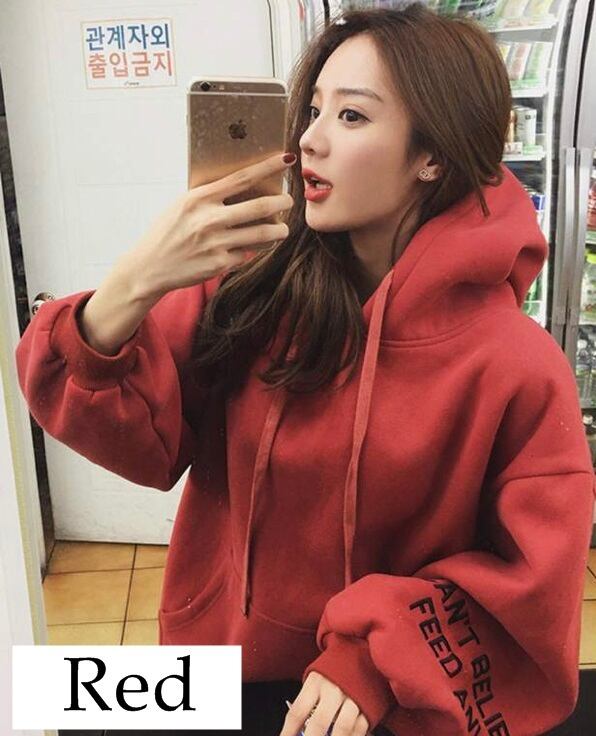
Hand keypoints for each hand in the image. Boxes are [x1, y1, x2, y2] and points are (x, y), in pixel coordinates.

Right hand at [123, 151, 294, 299]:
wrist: (149, 267)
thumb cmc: (167, 233)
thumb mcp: (182, 206)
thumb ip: (209, 197)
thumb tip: (243, 187)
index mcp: (200, 198)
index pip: (242, 178)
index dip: (268, 167)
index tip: (286, 159)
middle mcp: (210, 219)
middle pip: (261, 206)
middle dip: (282, 202)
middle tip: (289, 201)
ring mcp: (216, 242)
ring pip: (263, 234)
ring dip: (279, 230)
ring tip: (282, 229)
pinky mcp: (220, 263)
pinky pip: (248, 253)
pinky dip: (254, 249)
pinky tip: (253, 247)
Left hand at [280, 672, 370, 735]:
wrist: (359, 651)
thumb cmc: (331, 670)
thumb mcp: (315, 678)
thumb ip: (308, 702)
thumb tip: (298, 731)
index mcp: (315, 682)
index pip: (297, 712)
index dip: (288, 732)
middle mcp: (333, 689)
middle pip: (319, 723)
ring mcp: (352, 697)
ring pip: (342, 728)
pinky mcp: (368, 705)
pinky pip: (359, 729)